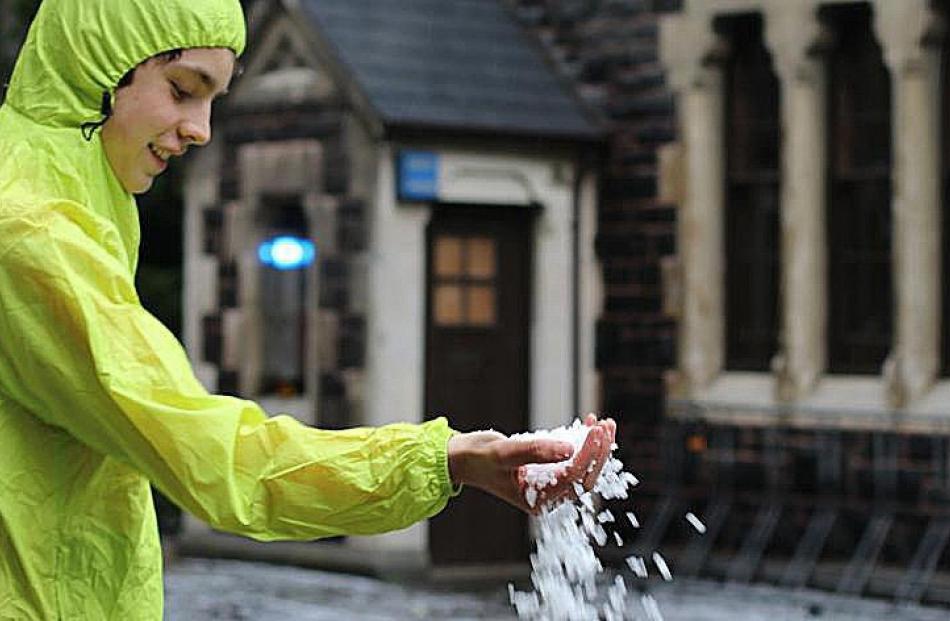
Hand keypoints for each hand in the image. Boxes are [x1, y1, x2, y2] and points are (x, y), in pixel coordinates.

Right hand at [447, 415, 615, 513]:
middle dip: (598, 451)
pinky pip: (573, 460)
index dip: (588, 454)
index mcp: (537, 501)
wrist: (463, 457)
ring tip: (603, 423)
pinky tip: (588, 425)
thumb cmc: (478, 458)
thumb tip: (568, 449)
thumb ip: (535, 451)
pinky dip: (583, 443)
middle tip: (606, 426)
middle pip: (584, 476)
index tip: (596, 431)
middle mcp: (547, 496)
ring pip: (583, 468)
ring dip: (595, 447)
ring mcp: (549, 484)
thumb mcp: (504, 453)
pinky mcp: (549, 471)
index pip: (572, 478)